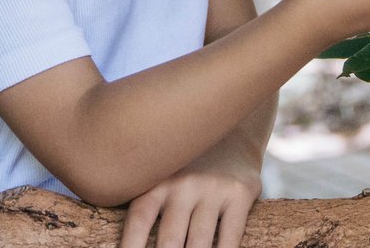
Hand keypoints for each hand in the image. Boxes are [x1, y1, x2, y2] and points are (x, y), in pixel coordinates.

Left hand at [118, 150, 260, 247]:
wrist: (232, 133)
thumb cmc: (187, 168)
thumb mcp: (164, 175)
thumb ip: (150, 206)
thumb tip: (129, 243)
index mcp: (157, 180)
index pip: (138, 221)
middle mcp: (182, 183)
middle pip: (169, 242)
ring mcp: (212, 188)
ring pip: (199, 245)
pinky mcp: (239, 194)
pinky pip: (228, 239)